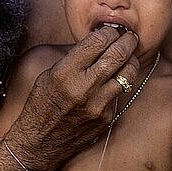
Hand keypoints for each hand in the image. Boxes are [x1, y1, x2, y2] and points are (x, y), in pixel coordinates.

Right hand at [5, 27, 138, 170]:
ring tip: (130, 54)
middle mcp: (84, 87)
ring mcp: (98, 104)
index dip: (108, 32)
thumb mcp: (49, 74)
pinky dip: (121, 82)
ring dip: (131, 60)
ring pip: (127, 74)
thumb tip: (96, 41)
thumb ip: (73, 58)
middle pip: (117, 54)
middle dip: (127, 41)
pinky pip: (120, 94)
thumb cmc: (42, 104)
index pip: (96, 42)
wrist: (40, 141)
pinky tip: (117, 77)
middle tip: (130, 36)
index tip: (111, 29)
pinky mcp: (106, 117)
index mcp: (65, 72)